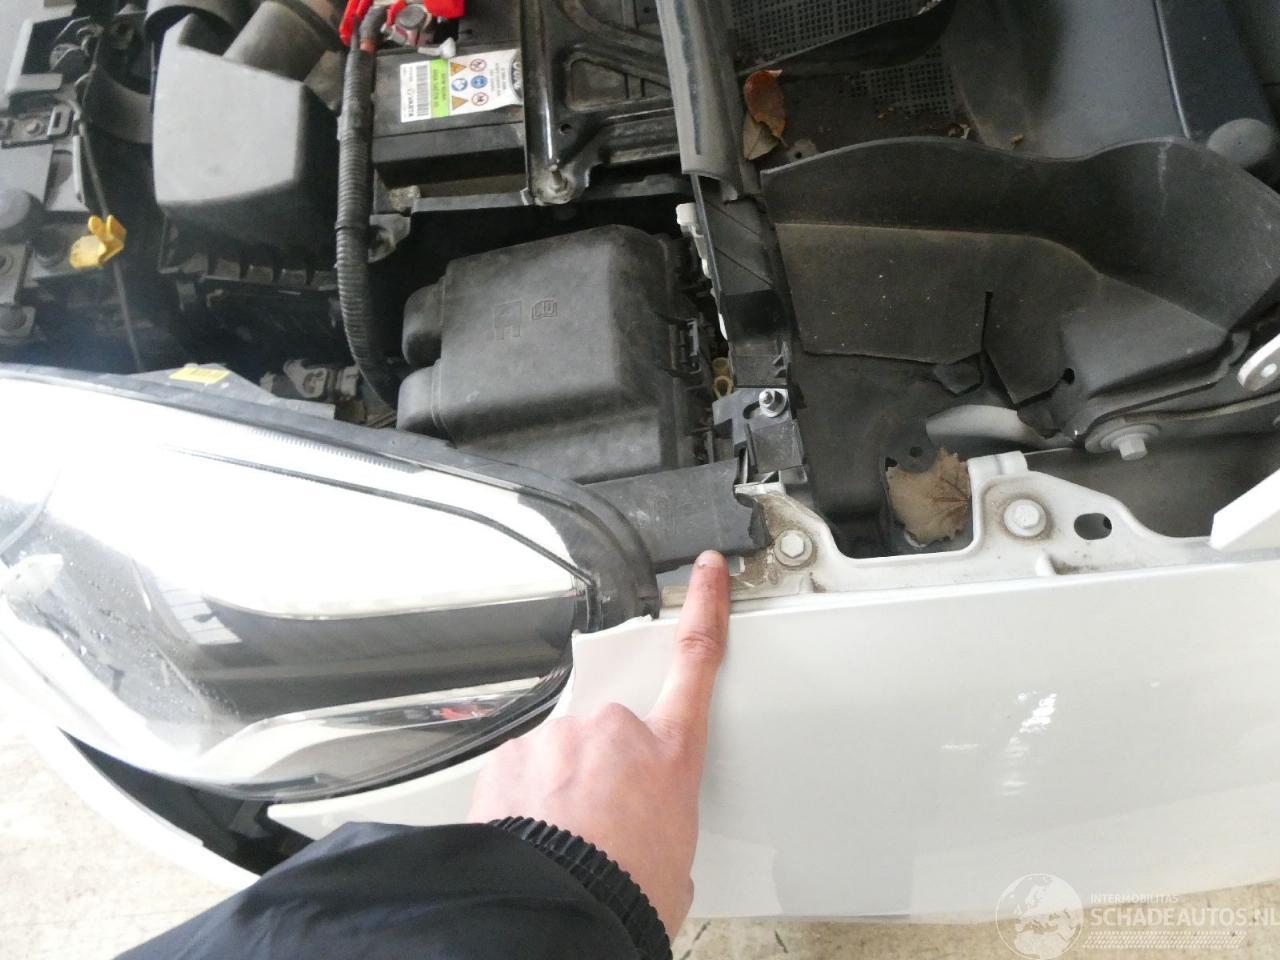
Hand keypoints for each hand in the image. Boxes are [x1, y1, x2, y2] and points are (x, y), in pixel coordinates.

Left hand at [468, 549, 730, 936]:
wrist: (558, 912)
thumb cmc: (623, 894)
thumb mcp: (676, 861)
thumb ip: (666, 823)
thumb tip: (649, 838)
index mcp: (670, 754)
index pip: (696, 660)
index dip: (704, 605)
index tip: (705, 570)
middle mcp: (616, 732)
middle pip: (613, 734)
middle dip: (604, 768)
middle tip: (600, 823)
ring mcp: (560, 738)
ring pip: (561, 754)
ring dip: (560, 788)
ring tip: (563, 840)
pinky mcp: (511, 755)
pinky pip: (519, 771)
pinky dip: (521, 800)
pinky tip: (529, 835)